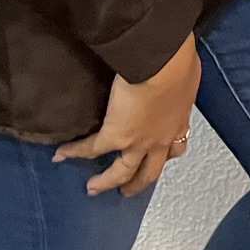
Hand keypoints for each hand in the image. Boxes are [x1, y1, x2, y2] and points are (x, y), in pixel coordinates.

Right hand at [53, 33, 200, 197]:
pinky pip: (92, 149)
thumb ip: (181, 76)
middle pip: (150, 171)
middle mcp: (161, 138)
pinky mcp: (116, 135)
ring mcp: (138, 142)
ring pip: (122, 172)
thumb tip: (181, 65)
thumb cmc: (178, 59)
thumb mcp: (186, 69)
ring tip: (95, 188)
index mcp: (179, 120)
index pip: (175, 146)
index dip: (166, 154)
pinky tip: (63, 154)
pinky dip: (76, 152)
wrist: (164, 62)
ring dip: (108, 182)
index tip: (159, 155)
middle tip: (128, 190)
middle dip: (139, 182)